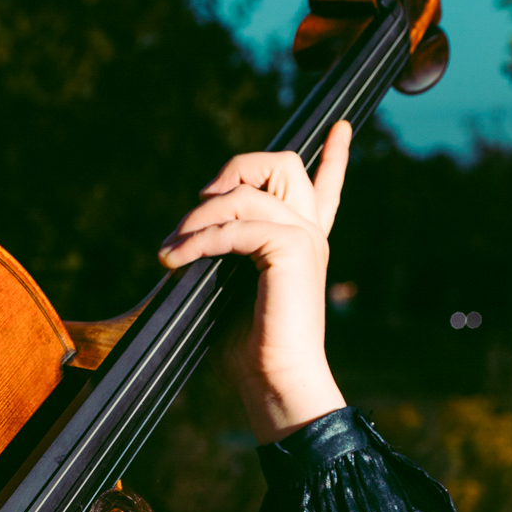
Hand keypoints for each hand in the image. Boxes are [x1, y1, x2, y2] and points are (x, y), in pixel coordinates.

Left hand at [158, 122, 349, 444]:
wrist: (275, 383)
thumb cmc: (249, 355)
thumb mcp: (227, 296)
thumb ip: (220, 261)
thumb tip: (176, 247)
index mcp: (302, 244)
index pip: (324, 189)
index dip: (333, 157)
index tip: (341, 128)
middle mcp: (309, 234)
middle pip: (282, 164)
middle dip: (235, 169)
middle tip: (199, 204)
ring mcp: (304, 237)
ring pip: (249, 190)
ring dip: (199, 215)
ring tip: (170, 248)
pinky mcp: (292, 248)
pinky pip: (235, 226)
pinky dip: (199, 241)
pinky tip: (174, 261)